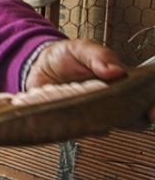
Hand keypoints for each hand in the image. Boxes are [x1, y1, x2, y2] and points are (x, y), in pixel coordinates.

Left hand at [26, 39, 152, 121]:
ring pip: (113, 126)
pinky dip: (85, 128)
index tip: (151, 112)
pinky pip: (87, 131)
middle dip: (137, 119)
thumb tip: (117, 71)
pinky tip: (76, 119)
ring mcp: (97, 113)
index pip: (147, 94)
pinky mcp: (79, 122)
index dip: (153, 104)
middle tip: (125, 117)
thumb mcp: (80, 48)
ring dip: (108, 123)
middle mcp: (114, 100)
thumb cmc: (64, 56)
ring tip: (94, 113)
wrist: (37, 67)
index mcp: (122, 80)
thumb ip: (98, 55)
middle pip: (137, 116)